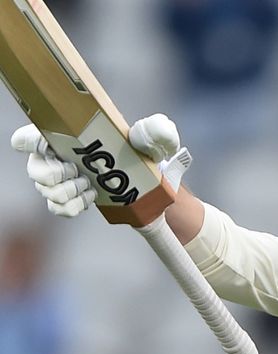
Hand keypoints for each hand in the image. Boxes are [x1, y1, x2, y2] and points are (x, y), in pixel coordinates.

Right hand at [11, 114, 185, 217]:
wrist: (149, 185)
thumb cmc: (146, 156)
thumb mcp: (154, 140)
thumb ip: (156, 131)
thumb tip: (154, 129)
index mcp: (65, 134)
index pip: (27, 137)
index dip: (30, 142)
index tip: (52, 147)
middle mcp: (55, 156)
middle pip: (35, 169)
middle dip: (56, 174)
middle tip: (80, 172)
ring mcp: (59, 180)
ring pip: (48, 191)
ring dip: (71, 191)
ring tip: (91, 185)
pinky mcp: (67, 199)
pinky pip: (58, 207)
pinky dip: (75, 205)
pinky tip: (92, 197)